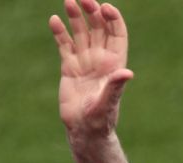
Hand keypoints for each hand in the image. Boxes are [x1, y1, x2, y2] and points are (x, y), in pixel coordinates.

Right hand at [49, 0, 132, 145]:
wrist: (84, 130)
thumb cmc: (100, 119)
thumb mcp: (108, 103)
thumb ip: (115, 87)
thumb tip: (127, 73)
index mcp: (114, 64)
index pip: (117, 34)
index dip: (113, 19)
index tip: (104, 6)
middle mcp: (100, 60)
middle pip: (99, 28)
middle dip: (93, 12)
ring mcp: (85, 62)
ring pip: (81, 33)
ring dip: (76, 17)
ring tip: (69, 1)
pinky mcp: (70, 68)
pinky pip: (65, 45)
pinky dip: (60, 33)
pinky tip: (55, 20)